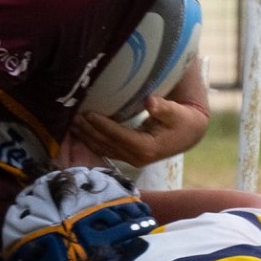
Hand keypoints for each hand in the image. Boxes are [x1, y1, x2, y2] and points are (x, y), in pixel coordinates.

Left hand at [70, 94, 209, 169]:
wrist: (188, 134)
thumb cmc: (182, 120)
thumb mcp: (176, 112)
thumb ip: (163, 108)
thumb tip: (150, 101)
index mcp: (147, 148)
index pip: (119, 136)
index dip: (103, 125)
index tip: (88, 113)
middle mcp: (137, 158)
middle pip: (107, 144)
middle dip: (89, 131)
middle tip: (72, 116)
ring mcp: (131, 159)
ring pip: (103, 148)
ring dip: (86, 136)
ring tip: (71, 123)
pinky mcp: (127, 156)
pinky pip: (105, 149)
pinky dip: (91, 140)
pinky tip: (80, 131)